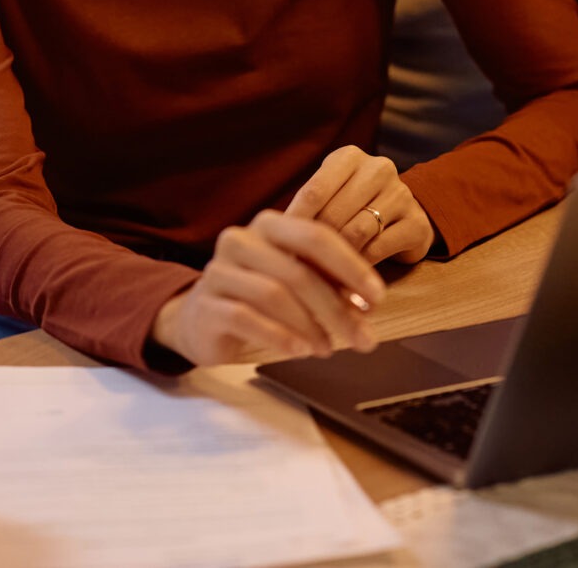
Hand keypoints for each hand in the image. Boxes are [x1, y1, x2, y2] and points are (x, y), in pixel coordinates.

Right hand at [150, 209, 387, 366]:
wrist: (200, 319)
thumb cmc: (257, 296)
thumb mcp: (294, 279)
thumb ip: (327, 282)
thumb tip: (367, 304)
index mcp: (269, 225)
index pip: (316, 236)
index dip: (351, 267)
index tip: (376, 298)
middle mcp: (241, 240)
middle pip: (298, 271)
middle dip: (336, 309)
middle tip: (362, 338)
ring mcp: (219, 270)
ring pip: (274, 294)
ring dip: (310, 326)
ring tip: (328, 348)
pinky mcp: (206, 304)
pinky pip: (246, 318)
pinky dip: (279, 336)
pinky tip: (299, 351)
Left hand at [285, 144, 435, 265]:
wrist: (405, 218)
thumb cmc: (354, 208)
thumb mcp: (330, 198)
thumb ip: (308, 211)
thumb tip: (275, 238)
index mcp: (349, 157)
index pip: (314, 191)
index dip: (294, 223)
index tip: (276, 249)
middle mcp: (378, 169)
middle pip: (334, 214)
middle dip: (314, 246)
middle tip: (297, 270)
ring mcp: (402, 194)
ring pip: (356, 232)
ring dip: (335, 258)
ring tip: (318, 277)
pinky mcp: (417, 224)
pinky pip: (378, 248)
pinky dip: (359, 266)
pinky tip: (347, 275)